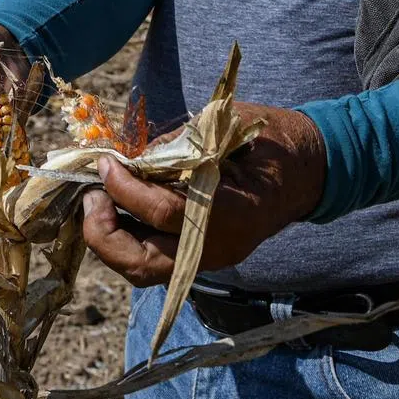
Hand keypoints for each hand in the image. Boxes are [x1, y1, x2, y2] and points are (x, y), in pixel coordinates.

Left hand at [82, 102, 326, 286]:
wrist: (306, 171)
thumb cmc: (265, 141)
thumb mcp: (221, 129)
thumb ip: (173, 146)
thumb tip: (126, 157)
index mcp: (232, 212)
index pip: (163, 212)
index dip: (125, 187)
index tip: (106, 163)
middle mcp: (218, 247)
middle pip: (142, 263)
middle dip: (103, 232)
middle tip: (91, 195)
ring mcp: (209, 259)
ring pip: (141, 269)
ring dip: (108, 239)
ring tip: (97, 201)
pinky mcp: (199, 259)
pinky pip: (151, 260)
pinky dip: (124, 239)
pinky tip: (114, 209)